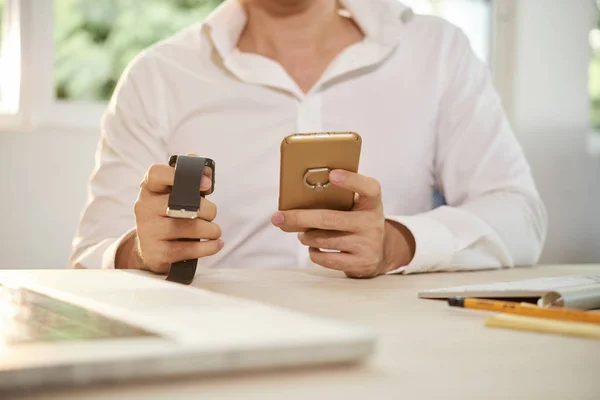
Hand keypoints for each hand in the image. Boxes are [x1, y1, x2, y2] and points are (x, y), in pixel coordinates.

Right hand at [115, 162, 222, 271]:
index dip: (182, 175)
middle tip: (210, 214)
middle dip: (208, 209)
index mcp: (149, 189)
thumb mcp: (175, 195)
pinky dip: (210, 246)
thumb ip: (191, 179)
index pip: (157, 173)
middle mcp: (145, 208)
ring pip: (192, 227)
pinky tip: (216, 243)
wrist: (150, 249)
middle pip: (185, 203)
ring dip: (212, 229)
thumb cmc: (169, 216)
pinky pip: (191, 249)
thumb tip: (206, 172)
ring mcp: (149, 231)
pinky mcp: (157, 252)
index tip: (206, 184)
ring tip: (214, 231)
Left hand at [271, 170, 414, 277]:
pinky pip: (327, 259)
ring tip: (302, 233)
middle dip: (299, 218)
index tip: (331, 174)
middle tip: (279, 217)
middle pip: (328, 218)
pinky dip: (314, 252)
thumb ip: (340, 197)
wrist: (381, 252)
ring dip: (306, 236)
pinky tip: (314, 247)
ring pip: (323, 240)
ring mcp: (367, 244)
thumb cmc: (358, 220)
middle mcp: (372, 222)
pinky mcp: (360, 263)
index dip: (350, 180)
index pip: (368, 187)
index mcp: (372, 202)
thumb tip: (297, 199)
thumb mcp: (358, 205)